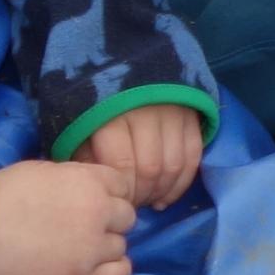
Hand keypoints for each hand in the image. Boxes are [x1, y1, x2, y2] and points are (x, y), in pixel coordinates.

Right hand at [0, 159, 137, 274]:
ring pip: (121, 246)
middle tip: (82, 228)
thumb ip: (74, 178)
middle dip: (108, 220)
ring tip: (79, 250)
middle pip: (126, 216)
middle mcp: (100, 211)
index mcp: (89, 180)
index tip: (92, 202)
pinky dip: (113, 271)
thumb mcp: (42, 170)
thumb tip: (85, 187)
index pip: (121, 185)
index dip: (108, 194)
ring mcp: (93, 248)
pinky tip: (95, 268)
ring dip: (105, 247)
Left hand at [79, 101, 203, 209]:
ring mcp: (173, 113)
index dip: (122, 190)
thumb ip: (86, 155)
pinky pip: (193, 157)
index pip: (123, 164)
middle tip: (132, 205)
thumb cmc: (99, 106)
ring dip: (162, 191)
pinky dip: (182, 182)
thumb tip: (99, 186)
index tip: (117, 200)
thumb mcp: (82, 127)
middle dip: (142, 194)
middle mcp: (146, 112)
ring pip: (174, 165)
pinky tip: (166, 196)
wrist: (128, 70)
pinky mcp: (191, 116)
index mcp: (113, 115)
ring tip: (148, 201)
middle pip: (151, 168)